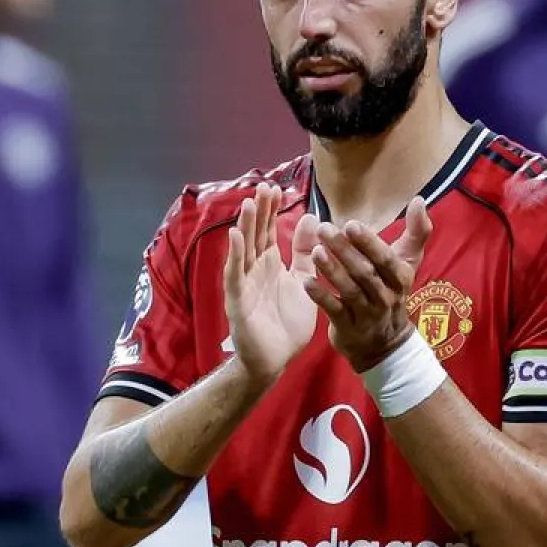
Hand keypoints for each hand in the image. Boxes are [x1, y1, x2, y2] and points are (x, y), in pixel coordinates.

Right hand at [223, 183, 320, 382]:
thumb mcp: (302, 281)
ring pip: (243, 250)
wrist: (275, 359)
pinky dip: (235, 256)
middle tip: (264, 187)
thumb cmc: (286, 323)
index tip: (275, 188)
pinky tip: (236, 237)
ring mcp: (244, 284)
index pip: (268, 231)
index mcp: (269, 265)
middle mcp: (254, 270)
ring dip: (245, 227)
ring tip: (249, 204)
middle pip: (255, 235)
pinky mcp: (238, 301)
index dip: (270, 210)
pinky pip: (235, 275)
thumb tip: (311, 218)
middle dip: (259, 211)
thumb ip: (304, 252)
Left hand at [304, 197, 433, 371]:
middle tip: (324, 229)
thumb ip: (416, 232)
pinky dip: (321, 296)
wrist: (384, 344)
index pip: (385, 258)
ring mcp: (367, 314)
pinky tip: (305, 281)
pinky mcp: (348, 328)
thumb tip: (420, 200)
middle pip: (365, 272)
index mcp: (400, 277)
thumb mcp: (407, 264)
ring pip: (350, 291)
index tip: (350, 224)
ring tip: (316, 251)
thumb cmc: (391, 293)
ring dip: (332, 270)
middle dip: (345, 250)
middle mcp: (386, 296)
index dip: (369, 242)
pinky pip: (334, 311)